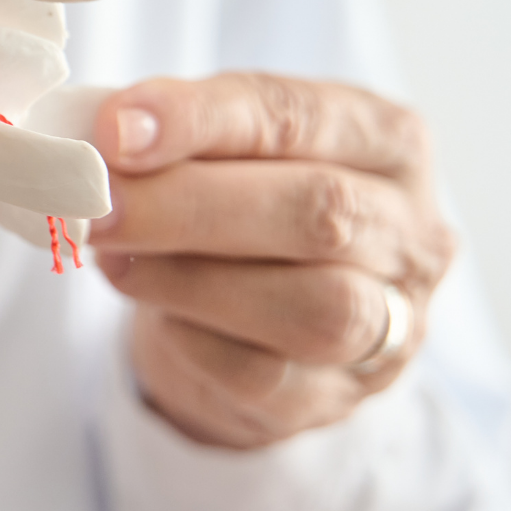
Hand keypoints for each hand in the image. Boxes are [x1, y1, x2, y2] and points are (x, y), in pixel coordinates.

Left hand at [89, 73, 456, 448]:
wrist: (247, 324)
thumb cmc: (238, 208)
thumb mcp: (224, 151)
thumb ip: (179, 135)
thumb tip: (101, 132)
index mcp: (387, 141)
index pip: (298, 115)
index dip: (201, 120)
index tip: (116, 130)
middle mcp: (411, 230)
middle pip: (320, 210)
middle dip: (189, 203)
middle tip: (99, 203)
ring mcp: (391, 322)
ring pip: (312, 305)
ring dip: (190, 277)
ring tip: (114, 256)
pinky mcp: (338, 395)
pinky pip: (264, 374)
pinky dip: (191, 338)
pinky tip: (153, 313)